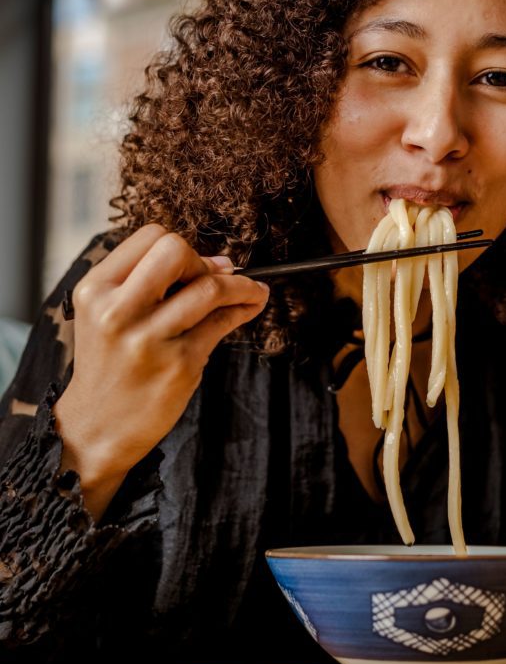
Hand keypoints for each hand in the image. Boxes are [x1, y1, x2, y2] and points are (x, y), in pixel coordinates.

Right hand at [54, 224, 269, 518]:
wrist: (97, 427)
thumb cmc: (111, 364)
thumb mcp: (109, 315)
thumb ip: (154, 283)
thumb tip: (223, 262)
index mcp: (95, 290)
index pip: (151, 236)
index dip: (181, 248)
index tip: (193, 267)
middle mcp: (117, 312)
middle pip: (176, 251)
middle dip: (204, 262)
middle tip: (214, 280)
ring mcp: (148, 340)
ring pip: (209, 287)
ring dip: (241, 285)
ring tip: (252, 291)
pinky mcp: (179, 365)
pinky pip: (222, 323)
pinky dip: (244, 309)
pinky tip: (250, 307)